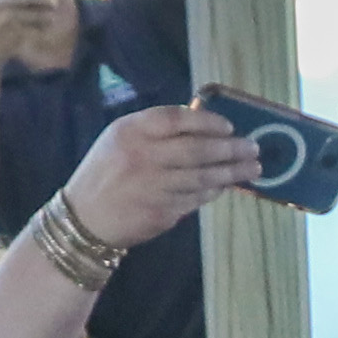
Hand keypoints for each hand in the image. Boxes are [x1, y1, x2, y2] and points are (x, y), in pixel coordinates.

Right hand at [68, 100, 265, 243]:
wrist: (84, 219)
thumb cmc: (106, 172)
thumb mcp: (120, 139)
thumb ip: (155, 131)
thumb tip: (202, 127)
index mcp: (131, 132)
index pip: (177, 118)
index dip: (207, 121)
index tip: (229, 126)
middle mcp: (143, 157)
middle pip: (198, 149)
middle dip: (231, 149)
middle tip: (253, 148)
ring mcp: (154, 187)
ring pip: (203, 177)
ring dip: (232, 172)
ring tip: (252, 168)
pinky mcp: (162, 212)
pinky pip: (196, 198)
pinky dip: (214, 191)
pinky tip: (226, 185)